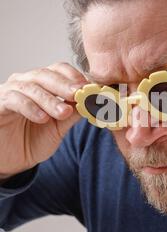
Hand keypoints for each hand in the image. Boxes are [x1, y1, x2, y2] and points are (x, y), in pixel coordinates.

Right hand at [0, 62, 87, 178]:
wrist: (8, 161)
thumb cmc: (30, 140)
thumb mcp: (58, 128)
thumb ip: (73, 114)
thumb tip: (93, 102)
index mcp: (42, 84)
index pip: (59, 70)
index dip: (75, 76)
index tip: (90, 87)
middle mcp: (25, 82)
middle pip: (46, 74)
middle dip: (65, 85)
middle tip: (79, 94)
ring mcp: (10, 91)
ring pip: (32, 87)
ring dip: (50, 99)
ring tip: (63, 112)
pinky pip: (15, 100)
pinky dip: (31, 108)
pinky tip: (43, 118)